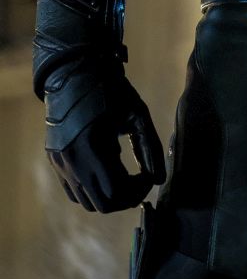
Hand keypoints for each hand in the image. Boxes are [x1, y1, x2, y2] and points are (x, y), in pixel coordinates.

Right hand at [44, 64, 165, 212]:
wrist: (77, 73)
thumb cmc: (111, 90)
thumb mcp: (137, 114)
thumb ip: (150, 147)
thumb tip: (159, 180)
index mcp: (92, 147)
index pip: (117, 192)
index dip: (137, 191)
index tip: (148, 177)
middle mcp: (72, 161)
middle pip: (102, 204)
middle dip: (125, 198)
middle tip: (139, 181)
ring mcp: (60, 163)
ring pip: (86, 202)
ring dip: (109, 195)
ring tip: (124, 175)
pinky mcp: (55, 161)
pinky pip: (73, 191)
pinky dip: (92, 190)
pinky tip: (107, 170)